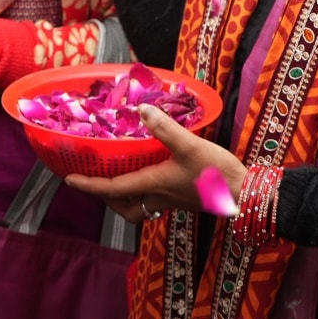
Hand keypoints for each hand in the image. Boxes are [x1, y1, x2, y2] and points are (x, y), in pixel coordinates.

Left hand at [66, 105, 243, 220]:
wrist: (249, 194)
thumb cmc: (218, 172)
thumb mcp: (190, 146)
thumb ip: (165, 128)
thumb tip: (142, 110)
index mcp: (154, 184)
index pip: (114, 189)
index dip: (89, 185)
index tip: (69, 179)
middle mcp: (159, 197)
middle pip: (125, 208)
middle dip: (107, 199)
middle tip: (94, 183)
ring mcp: (172, 200)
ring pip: (140, 207)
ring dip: (124, 198)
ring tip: (116, 181)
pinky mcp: (184, 198)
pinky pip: (155, 200)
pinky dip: (143, 192)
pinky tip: (148, 174)